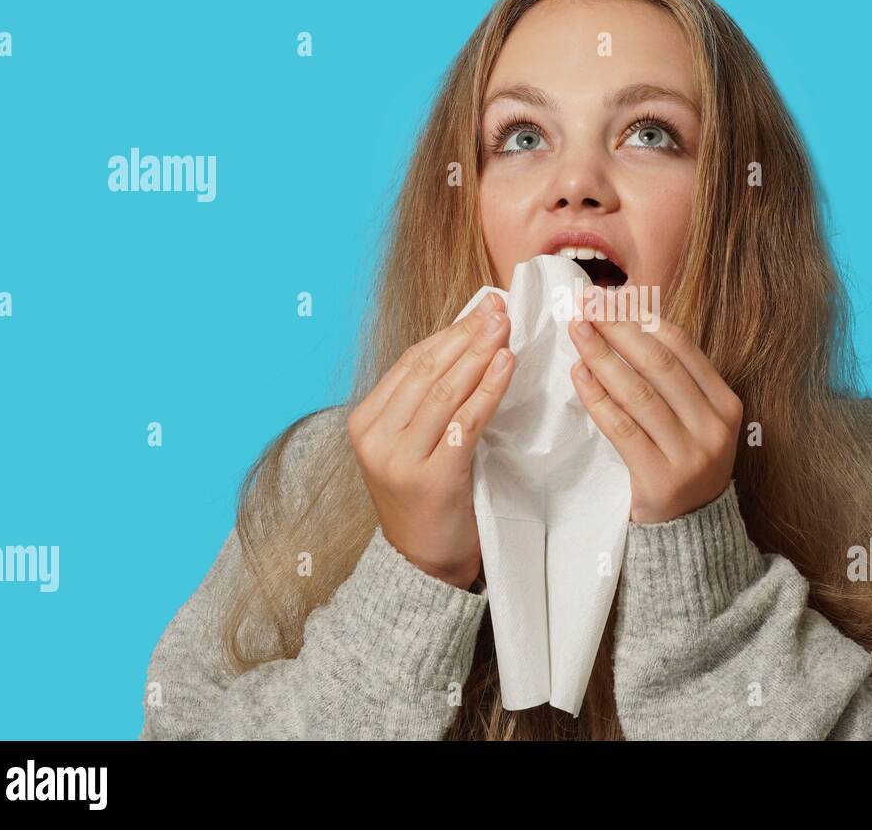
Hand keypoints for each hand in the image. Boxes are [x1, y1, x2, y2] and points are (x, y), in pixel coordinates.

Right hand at [347, 293, 513, 589]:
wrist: (422, 564)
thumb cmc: (427, 497)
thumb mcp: (412, 444)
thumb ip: (427, 401)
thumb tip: (468, 341)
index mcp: (366, 422)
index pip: (411, 363)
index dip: (450, 331)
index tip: (484, 307)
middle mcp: (375, 438)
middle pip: (426, 371)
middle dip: (467, 334)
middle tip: (501, 308)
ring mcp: (399, 459)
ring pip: (444, 392)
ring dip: (479, 354)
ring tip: (506, 327)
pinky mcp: (431, 479)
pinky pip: (464, 423)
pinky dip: (487, 390)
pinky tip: (505, 365)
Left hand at [568, 286, 741, 523]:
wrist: (690, 528)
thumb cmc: (683, 460)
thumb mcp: (694, 418)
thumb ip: (671, 378)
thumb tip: (626, 318)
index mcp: (726, 404)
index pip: (681, 347)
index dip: (642, 317)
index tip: (609, 296)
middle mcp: (713, 427)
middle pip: (659, 364)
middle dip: (618, 329)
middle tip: (585, 304)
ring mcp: (689, 455)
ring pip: (638, 394)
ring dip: (602, 356)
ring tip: (577, 331)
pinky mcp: (659, 478)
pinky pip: (621, 428)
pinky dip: (597, 397)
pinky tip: (579, 374)